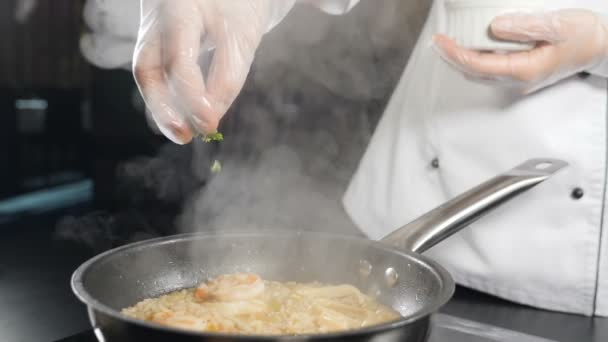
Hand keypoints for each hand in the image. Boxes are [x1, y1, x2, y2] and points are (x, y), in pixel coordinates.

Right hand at [133, 0, 294, 143]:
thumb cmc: (238, 6)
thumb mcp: (242, 36)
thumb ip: (228, 77)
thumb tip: (210, 121)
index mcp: (178, 9)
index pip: (178, 60)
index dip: (193, 98)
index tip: (209, 125)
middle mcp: (155, 19)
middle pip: (146, 69)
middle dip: (162, 109)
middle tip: (185, 136)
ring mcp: (150, 30)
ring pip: (147, 74)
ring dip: (163, 108)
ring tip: (184, 133)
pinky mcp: (155, 42)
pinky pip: (156, 74)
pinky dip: (168, 98)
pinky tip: (183, 118)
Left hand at [433, 9, 607, 93]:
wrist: (603, 48)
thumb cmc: (584, 36)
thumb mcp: (557, 25)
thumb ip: (525, 26)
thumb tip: (494, 27)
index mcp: (523, 69)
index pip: (478, 64)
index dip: (454, 53)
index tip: (440, 41)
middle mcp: (517, 80)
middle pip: (473, 72)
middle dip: (451, 58)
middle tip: (437, 42)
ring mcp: (518, 80)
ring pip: (480, 74)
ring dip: (461, 61)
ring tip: (447, 44)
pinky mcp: (521, 74)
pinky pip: (490, 70)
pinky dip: (474, 60)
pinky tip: (470, 47)